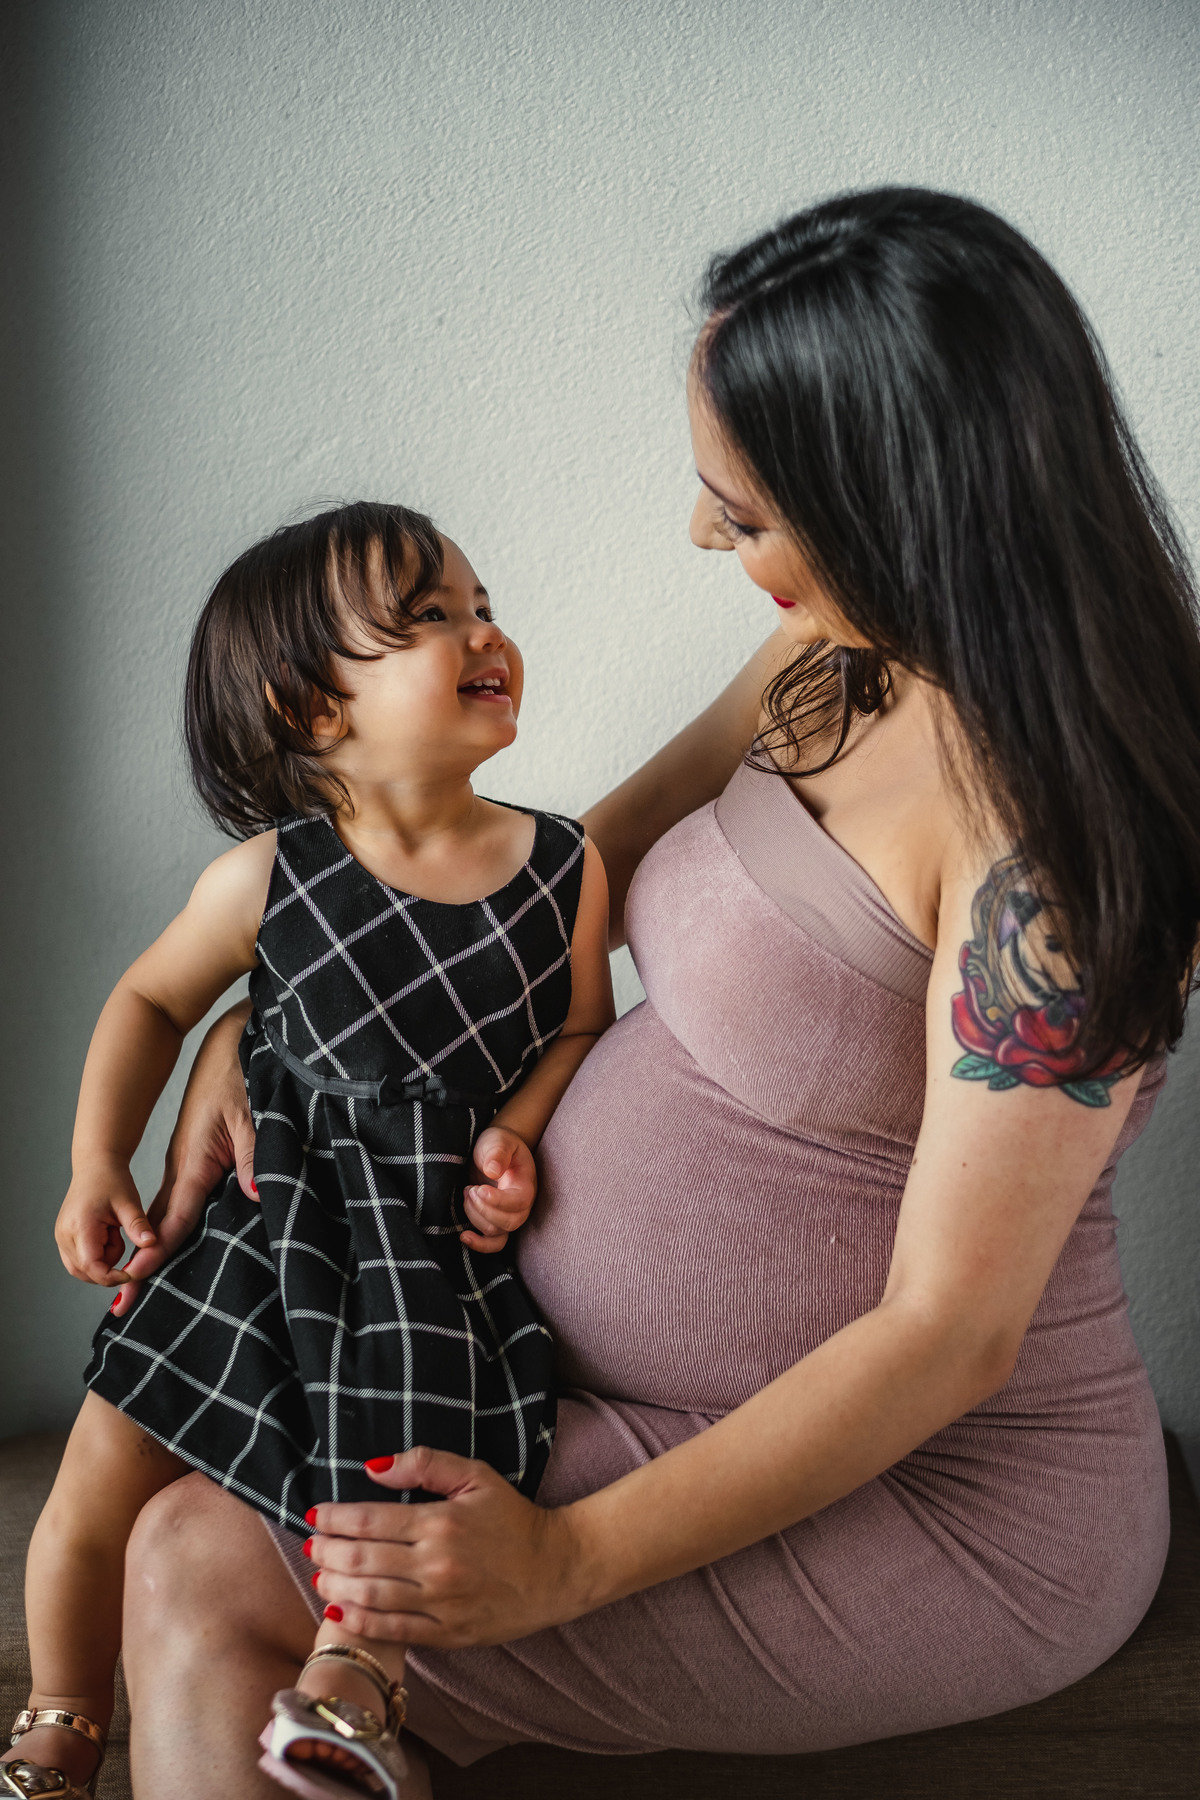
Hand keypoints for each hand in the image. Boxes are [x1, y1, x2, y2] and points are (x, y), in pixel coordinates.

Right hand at [56, 1156, 157, 1287]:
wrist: (95, 1166)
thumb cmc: (112, 1180)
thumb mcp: (130, 1202)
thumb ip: (138, 1226)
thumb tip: (152, 1244)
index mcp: (80, 1226)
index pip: (92, 1266)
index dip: (112, 1276)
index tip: (131, 1272)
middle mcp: (64, 1235)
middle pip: (86, 1272)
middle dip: (109, 1265)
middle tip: (120, 1236)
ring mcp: (61, 1238)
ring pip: (83, 1269)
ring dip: (103, 1259)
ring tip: (112, 1231)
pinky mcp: (64, 1239)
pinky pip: (79, 1260)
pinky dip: (96, 1254)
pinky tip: (106, 1234)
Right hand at [110, 1002, 256, 1317]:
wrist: (233, 1043)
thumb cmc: (242, 1074)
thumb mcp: (254, 1114)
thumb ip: (255, 1157)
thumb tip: (252, 1195)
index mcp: (193, 1160)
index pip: (173, 1218)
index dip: (157, 1252)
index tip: (137, 1282)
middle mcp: (183, 1166)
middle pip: (160, 1224)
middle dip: (144, 1264)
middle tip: (123, 1306)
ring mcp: (188, 1163)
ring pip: (168, 1214)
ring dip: (154, 1249)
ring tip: (135, 1289)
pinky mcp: (198, 1158)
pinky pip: (182, 1200)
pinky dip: (170, 1226)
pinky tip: (168, 1246)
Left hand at [306, 1447, 588, 1647]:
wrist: (556, 1569)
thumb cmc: (513, 1518)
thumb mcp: (475, 1476)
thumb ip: (425, 1464)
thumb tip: (373, 1467)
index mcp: (440, 1522)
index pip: (370, 1520)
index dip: (335, 1519)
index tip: (316, 1516)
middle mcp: (436, 1564)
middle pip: (362, 1560)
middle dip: (326, 1552)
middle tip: (310, 1546)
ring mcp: (440, 1604)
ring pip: (371, 1597)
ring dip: (335, 1586)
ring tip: (318, 1576)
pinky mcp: (447, 1634)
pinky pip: (393, 1630)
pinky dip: (361, 1621)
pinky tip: (340, 1611)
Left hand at [460, 1126, 536, 1252]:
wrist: (494, 1152)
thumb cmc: (498, 1144)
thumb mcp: (499, 1141)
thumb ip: (497, 1152)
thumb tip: (493, 1171)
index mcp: (526, 1185)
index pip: (518, 1202)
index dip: (498, 1201)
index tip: (478, 1189)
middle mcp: (521, 1206)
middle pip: (508, 1222)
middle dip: (484, 1210)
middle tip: (470, 1189)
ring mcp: (508, 1217)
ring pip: (496, 1232)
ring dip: (475, 1216)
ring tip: (467, 1193)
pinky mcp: (495, 1223)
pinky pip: (493, 1244)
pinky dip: (479, 1244)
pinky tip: (464, 1236)